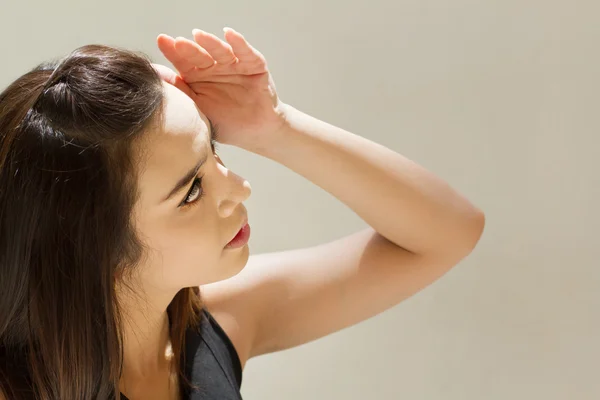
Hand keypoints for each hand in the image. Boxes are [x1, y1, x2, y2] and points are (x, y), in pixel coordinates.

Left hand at [156, 27, 287, 148]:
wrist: (257, 133)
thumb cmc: (226, 123)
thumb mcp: (198, 108)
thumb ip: (179, 90)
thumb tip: (153, 73)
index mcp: (198, 77)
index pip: (183, 61)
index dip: (173, 51)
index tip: (162, 41)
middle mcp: (215, 67)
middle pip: (201, 55)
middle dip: (190, 48)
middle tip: (178, 43)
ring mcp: (235, 65)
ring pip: (221, 51)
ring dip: (211, 43)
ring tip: (199, 36)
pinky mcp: (254, 65)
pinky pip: (246, 52)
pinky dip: (239, 43)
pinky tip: (229, 34)